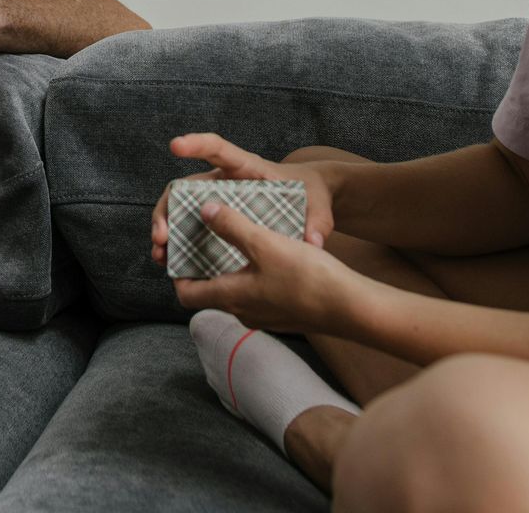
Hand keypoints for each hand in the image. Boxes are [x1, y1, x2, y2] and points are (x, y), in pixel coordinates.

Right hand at [150, 133, 338, 265]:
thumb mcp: (319, 205)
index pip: (218, 148)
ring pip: (181, 208)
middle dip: (167, 208)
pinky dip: (179, 243)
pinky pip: (191, 227)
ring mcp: (218, 200)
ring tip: (160, 254)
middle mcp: (225, 181)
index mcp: (247, 168)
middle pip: (186, 186)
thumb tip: (312, 242)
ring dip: (166, 229)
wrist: (311, 203)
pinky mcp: (219, 219)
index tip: (175, 145)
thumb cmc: (311, 195)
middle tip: (161, 235)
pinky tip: (172, 261)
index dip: (196, 144)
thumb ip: (317, 221)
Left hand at [172, 200, 363, 336]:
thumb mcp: (265, 243)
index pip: (186, 294)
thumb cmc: (308, 277)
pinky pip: (260, 295)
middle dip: (204, 267)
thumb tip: (204, 211)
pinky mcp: (285, 315)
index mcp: (231, 296)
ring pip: (237, 293)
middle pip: (210, 292)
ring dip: (231, 270)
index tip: (178, 251)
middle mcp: (243, 312)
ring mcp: (265, 317)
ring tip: (237, 243)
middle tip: (206, 240)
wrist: (352, 308)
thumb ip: (232, 226)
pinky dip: (254, 277)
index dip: (177, 273)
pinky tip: (269, 257)